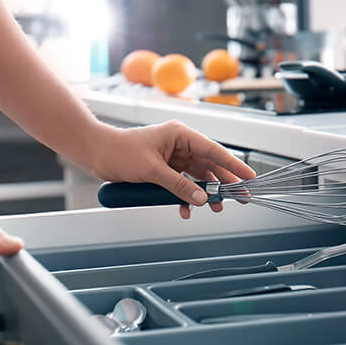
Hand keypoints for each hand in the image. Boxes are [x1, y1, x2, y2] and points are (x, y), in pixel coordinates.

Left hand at [92, 121, 255, 217]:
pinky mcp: (164, 168)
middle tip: (239, 197)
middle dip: (223, 183)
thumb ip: (178, 186)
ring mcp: (172, 156)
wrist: (97, 153)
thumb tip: (201, 199)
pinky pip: (181, 183)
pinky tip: (185, 209)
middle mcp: (179, 144)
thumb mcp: (152, 171)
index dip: (234, 165)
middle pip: (209, 165)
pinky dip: (185, 196)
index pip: (214, 150)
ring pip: (197, 176)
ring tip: (214, 208)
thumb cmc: (120, 151)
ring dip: (204, 193)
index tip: (249, 177)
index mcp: (180, 135)